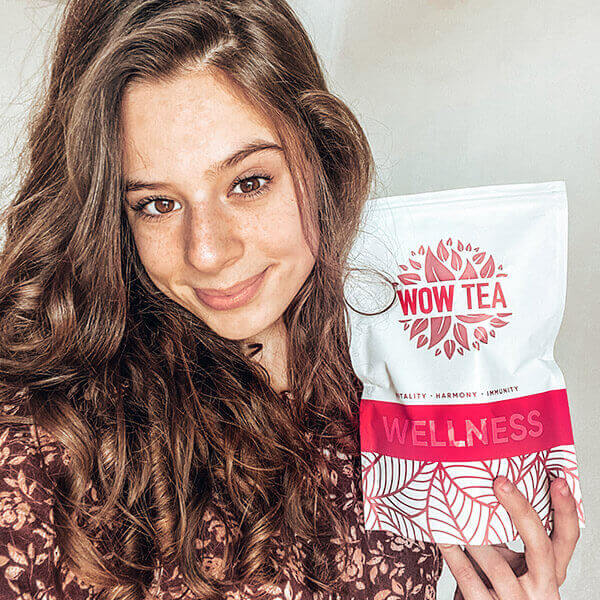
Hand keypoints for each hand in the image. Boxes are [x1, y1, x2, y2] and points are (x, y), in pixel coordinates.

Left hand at [438, 476, 580, 599]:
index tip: (558, 480)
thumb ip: (510, 538)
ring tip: (457, 512)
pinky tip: (443, 538)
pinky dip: (454, 555)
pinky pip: (469, 579)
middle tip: (500, 482)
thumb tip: (492, 491)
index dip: (566, 511)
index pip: (566, 539)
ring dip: (475, 538)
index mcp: (550, 574)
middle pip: (540, 546)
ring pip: (497, 566)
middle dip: (520, 510)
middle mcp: (542, 591)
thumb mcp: (514, 565)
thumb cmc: (497, 588)